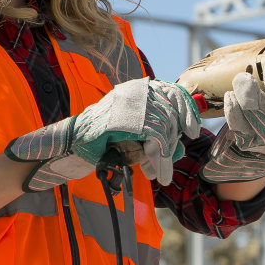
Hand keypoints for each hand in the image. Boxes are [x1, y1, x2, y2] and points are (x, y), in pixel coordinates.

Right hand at [4, 78, 197, 190]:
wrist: (71, 148)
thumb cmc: (103, 144)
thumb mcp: (135, 138)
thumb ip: (158, 139)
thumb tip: (183, 146)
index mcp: (137, 90)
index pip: (171, 91)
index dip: (185, 110)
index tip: (193, 129)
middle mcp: (133, 92)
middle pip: (171, 110)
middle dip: (173, 138)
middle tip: (165, 160)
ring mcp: (126, 103)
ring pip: (164, 126)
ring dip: (164, 153)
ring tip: (157, 171)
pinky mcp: (123, 120)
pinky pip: (154, 139)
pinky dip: (159, 160)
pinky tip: (158, 174)